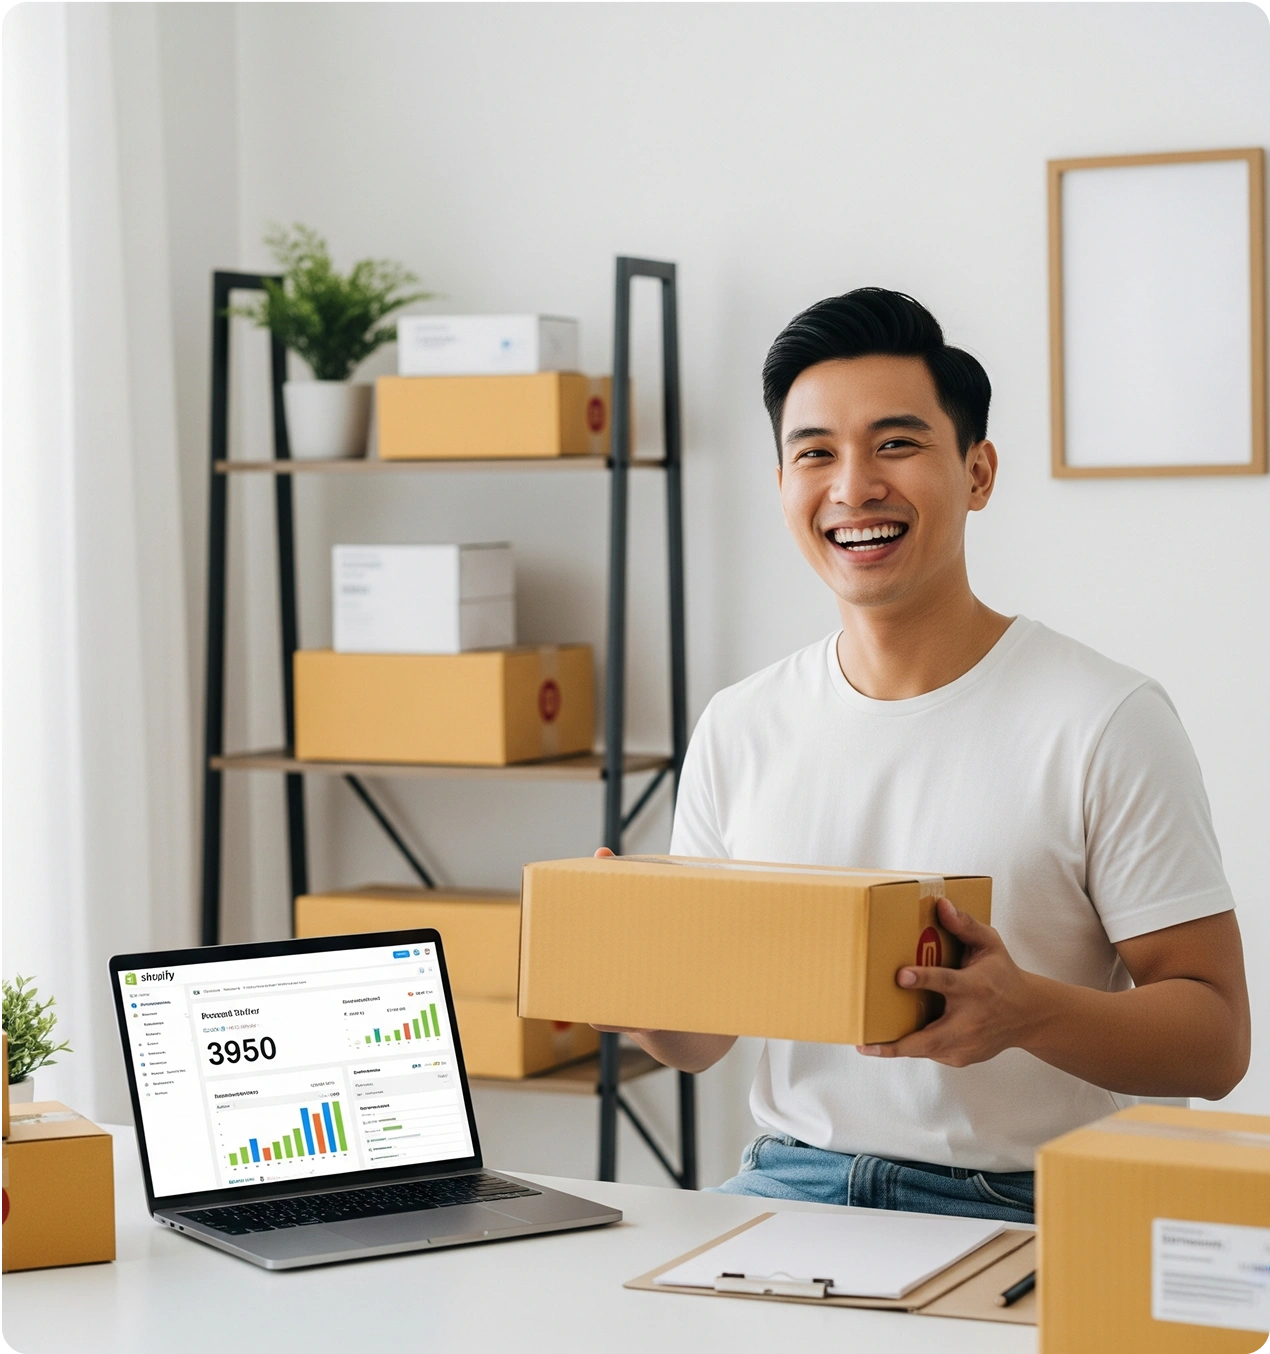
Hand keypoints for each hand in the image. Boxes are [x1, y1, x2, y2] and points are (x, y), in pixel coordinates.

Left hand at [857, 897, 1038, 1066]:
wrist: (1029, 1015)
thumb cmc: (1003, 974)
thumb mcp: (990, 945)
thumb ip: (965, 925)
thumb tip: (941, 904)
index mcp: (975, 987)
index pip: (946, 982)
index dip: (923, 979)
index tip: (901, 975)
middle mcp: (970, 1020)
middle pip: (932, 1037)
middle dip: (898, 1043)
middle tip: (866, 1044)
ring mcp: (967, 1044)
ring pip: (927, 1050)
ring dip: (897, 1048)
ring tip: (867, 1044)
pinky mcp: (962, 1057)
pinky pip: (932, 1052)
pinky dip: (915, 1046)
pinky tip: (897, 1038)